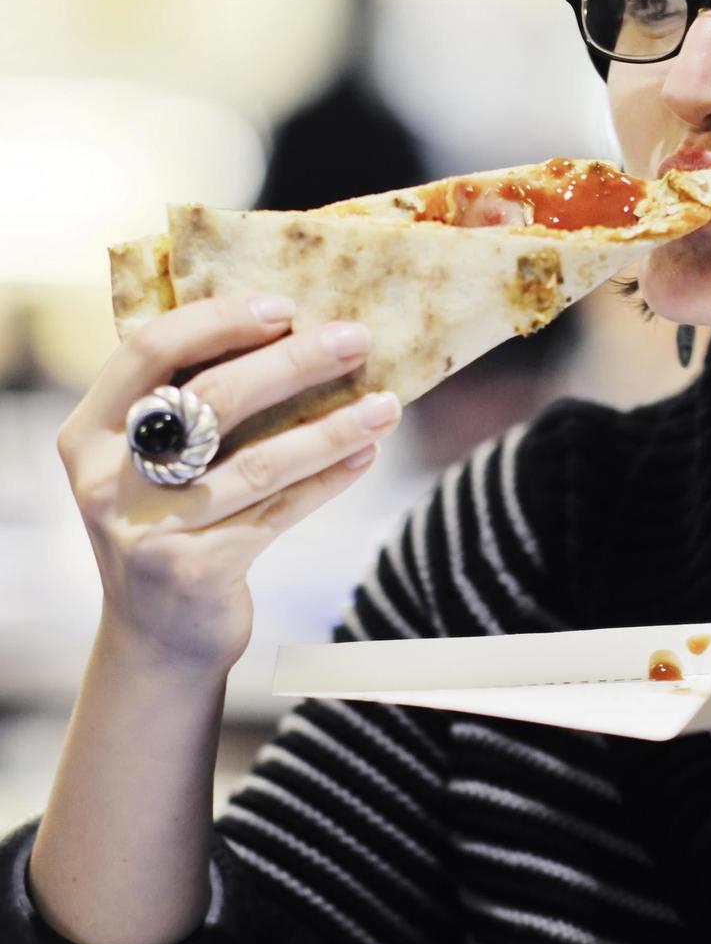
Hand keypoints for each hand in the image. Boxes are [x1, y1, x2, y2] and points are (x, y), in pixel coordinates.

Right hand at [58, 293, 402, 671]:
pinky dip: (328, 479)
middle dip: (293, 362)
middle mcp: (110, 479)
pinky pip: (279, 512)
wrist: (158, 638)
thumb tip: (288, 330)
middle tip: (356, 339)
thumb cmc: (169, 524)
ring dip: (331, 428)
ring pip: (258, 462)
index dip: (218, 321)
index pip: (150, 351)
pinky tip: (366, 453)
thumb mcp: (149, 465)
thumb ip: (186, 405)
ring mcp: (150, 529)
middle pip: (213, 400)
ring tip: (386, 404)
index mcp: (91, 434)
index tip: (284, 305)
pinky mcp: (197, 570)